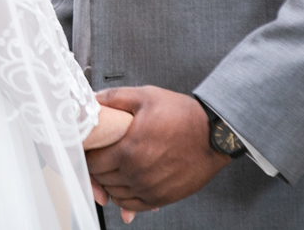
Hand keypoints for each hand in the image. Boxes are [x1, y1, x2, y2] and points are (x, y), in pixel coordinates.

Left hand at [85, 86, 230, 213]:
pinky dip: (124, 197)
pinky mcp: (161, 198)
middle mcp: (137, 173)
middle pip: (102, 179)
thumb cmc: (183, 115)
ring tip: (115, 167)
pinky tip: (127, 183)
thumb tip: (93, 98)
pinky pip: (132, 206)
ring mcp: (149, 188)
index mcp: (129, 149)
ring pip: (114, 194)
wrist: (215, 135)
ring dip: (110, 182)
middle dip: (98, 167)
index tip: (92, 146)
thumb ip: (115, 98)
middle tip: (102, 155)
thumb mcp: (146, 96)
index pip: (93, 161)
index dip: (89, 153)